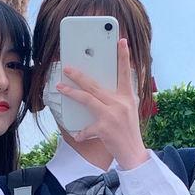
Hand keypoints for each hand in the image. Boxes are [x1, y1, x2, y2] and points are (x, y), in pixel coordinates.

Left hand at [57, 39, 148, 169]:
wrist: (134, 153)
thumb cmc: (129, 131)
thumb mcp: (131, 110)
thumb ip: (123, 97)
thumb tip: (111, 86)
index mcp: (128, 97)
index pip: (126, 73)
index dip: (124, 57)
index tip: (121, 41)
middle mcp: (120, 103)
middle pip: (95, 85)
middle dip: (79, 75)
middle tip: (68, 67)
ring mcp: (112, 115)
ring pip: (87, 99)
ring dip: (72, 92)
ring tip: (60, 87)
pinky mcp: (104, 128)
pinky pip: (86, 128)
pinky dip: (81, 133)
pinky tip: (77, 135)